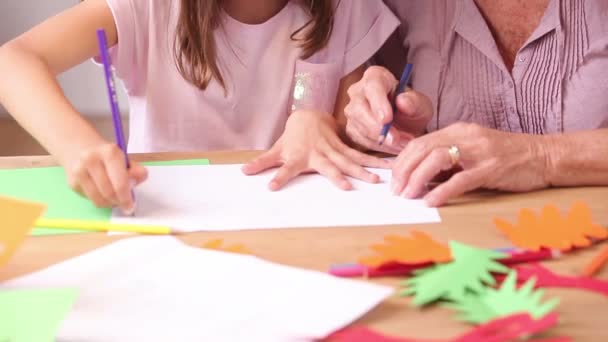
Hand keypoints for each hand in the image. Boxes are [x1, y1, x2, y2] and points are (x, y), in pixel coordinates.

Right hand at [64, 142, 147, 212]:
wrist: (80, 148)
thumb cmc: (107, 157)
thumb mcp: (125, 159)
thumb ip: (136, 170)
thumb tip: (140, 177)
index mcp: (109, 152)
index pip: (119, 182)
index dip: (126, 197)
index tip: (131, 206)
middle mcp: (91, 160)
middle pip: (109, 192)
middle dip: (119, 201)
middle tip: (125, 204)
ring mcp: (79, 171)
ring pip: (98, 199)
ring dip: (109, 203)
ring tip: (115, 198)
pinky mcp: (72, 182)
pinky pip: (90, 199)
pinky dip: (100, 201)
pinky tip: (102, 192)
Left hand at [242, 110, 390, 189]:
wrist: (309, 116)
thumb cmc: (292, 137)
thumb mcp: (277, 149)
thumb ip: (262, 162)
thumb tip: (243, 172)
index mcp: (298, 157)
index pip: (285, 169)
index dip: (279, 178)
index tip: (271, 187)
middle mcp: (318, 154)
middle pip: (329, 168)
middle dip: (339, 177)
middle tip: (348, 188)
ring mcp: (333, 150)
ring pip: (350, 161)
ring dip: (363, 171)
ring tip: (377, 181)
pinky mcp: (344, 147)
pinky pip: (361, 156)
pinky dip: (375, 161)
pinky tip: (391, 166)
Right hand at [344, 66, 432, 153]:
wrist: (407, 124)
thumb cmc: (412, 108)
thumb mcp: (421, 104)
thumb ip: (414, 102)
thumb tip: (402, 102)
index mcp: (375, 77)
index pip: (372, 86)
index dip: (378, 103)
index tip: (387, 119)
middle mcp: (358, 91)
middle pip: (358, 109)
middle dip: (376, 127)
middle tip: (395, 139)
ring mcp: (352, 111)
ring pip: (359, 128)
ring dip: (381, 140)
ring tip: (403, 143)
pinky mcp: (352, 129)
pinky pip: (360, 141)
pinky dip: (378, 147)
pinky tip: (394, 146)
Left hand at [391, 123, 549, 206]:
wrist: (543, 155)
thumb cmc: (505, 158)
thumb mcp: (471, 152)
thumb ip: (448, 160)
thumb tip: (419, 178)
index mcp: (457, 131)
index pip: (419, 143)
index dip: (401, 161)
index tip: (392, 180)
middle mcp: (464, 137)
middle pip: (422, 149)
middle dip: (403, 171)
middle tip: (395, 191)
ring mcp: (478, 152)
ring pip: (436, 160)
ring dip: (417, 179)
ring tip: (407, 195)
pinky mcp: (491, 169)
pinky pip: (460, 180)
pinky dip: (442, 191)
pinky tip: (430, 201)